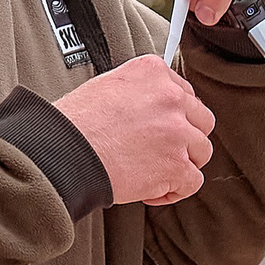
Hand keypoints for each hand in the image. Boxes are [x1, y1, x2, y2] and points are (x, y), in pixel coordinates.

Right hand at [49, 57, 213, 206]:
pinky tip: (152, 191)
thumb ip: (138, 90)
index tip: (161, 126)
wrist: (63, 151)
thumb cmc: (73, 122)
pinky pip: (192, 181)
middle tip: (163, 149)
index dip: (175, 114)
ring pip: (202, 150)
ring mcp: (177, 133)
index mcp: (153, 72)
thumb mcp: (107, 85)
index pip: (184, 92)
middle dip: (185, 136)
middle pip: (201, 120)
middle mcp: (170, 98)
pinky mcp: (175, 166)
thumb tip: (148, 107)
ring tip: (156, 170)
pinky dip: (175, 190)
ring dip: (183, 162)